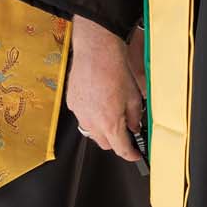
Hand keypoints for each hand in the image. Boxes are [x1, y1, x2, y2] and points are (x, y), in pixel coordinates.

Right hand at [68, 17, 144, 161]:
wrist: (96, 51)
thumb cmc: (114, 69)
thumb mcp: (133, 96)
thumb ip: (134, 116)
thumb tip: (134, 125)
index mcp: (110, 123)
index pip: (121, 149)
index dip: (131, 154)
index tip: (135, 154)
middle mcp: (92, 122)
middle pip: (105, 143)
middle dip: (116, 141)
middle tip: (125, 130)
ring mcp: (79, 113)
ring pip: (92, 131)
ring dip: (102, 128)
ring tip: (110, 111)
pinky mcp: (72, 102)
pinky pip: (82, 115)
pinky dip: (91, 114)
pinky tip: (98, 100)